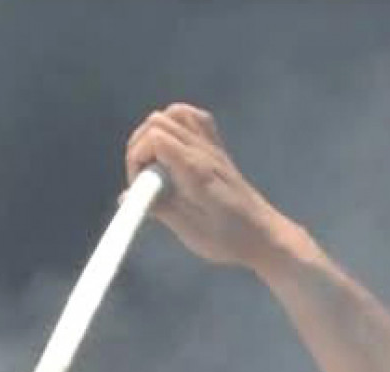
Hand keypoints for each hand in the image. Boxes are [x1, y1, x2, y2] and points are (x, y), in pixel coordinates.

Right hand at [125, 104, 291, 271]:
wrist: (264, 235)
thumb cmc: (230, 239)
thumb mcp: (190, 231)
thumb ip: (159, 208)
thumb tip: (125, 196)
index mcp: (196, 170)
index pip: (155, 138)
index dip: (136, 158)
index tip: (139, 185)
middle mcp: (204, 151)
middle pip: (158, 121)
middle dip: (139, 146)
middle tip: (143, 178)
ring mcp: (213, 147)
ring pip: (175, 113)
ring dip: (155, 133)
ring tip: (155, 163)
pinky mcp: (218, 149)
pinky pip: (195, 118)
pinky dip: (177, 124)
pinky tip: (173, 149)